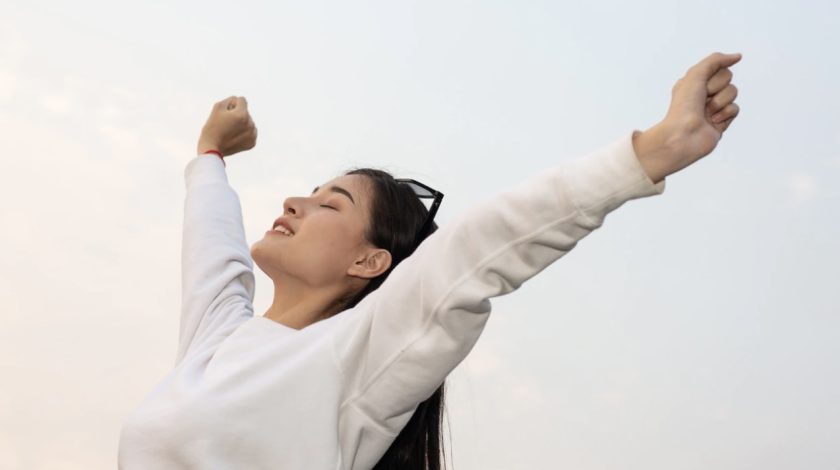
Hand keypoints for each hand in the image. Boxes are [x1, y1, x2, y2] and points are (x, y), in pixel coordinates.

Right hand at [197, 96, 257, 156]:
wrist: (212, 148)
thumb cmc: (212, 126)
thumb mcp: (217, 107)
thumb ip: (230, 100)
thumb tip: (238, 100)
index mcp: (242, 114)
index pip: (242, 100)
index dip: (232, 104)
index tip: (226, 112)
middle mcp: (250, 124)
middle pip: (245, 112)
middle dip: (237, 115)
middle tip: (226, 124)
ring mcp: (252, 134)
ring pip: (248, 122)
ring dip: (241, 124)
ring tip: (230, 131)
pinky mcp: (252, 143)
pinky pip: (250, 133)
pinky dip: (244, 134)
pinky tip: (234, 137)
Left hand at [633, 52, 741, 182]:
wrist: (683, 135)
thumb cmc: (684, 106)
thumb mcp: (695, 74)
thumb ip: (716, 60)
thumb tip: (737, 56)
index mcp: (694, 81)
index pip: (718, 67)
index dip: (712, 76)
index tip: (700, 87)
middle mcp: (703, 93)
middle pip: (728, 78)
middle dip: (716, 88)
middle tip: (702, 100)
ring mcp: (713, 107)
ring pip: (733, 92)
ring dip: (720, 101)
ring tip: (706, 113)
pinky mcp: (722, 121)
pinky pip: (735, 109)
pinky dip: (725, 113)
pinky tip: (713, 122)